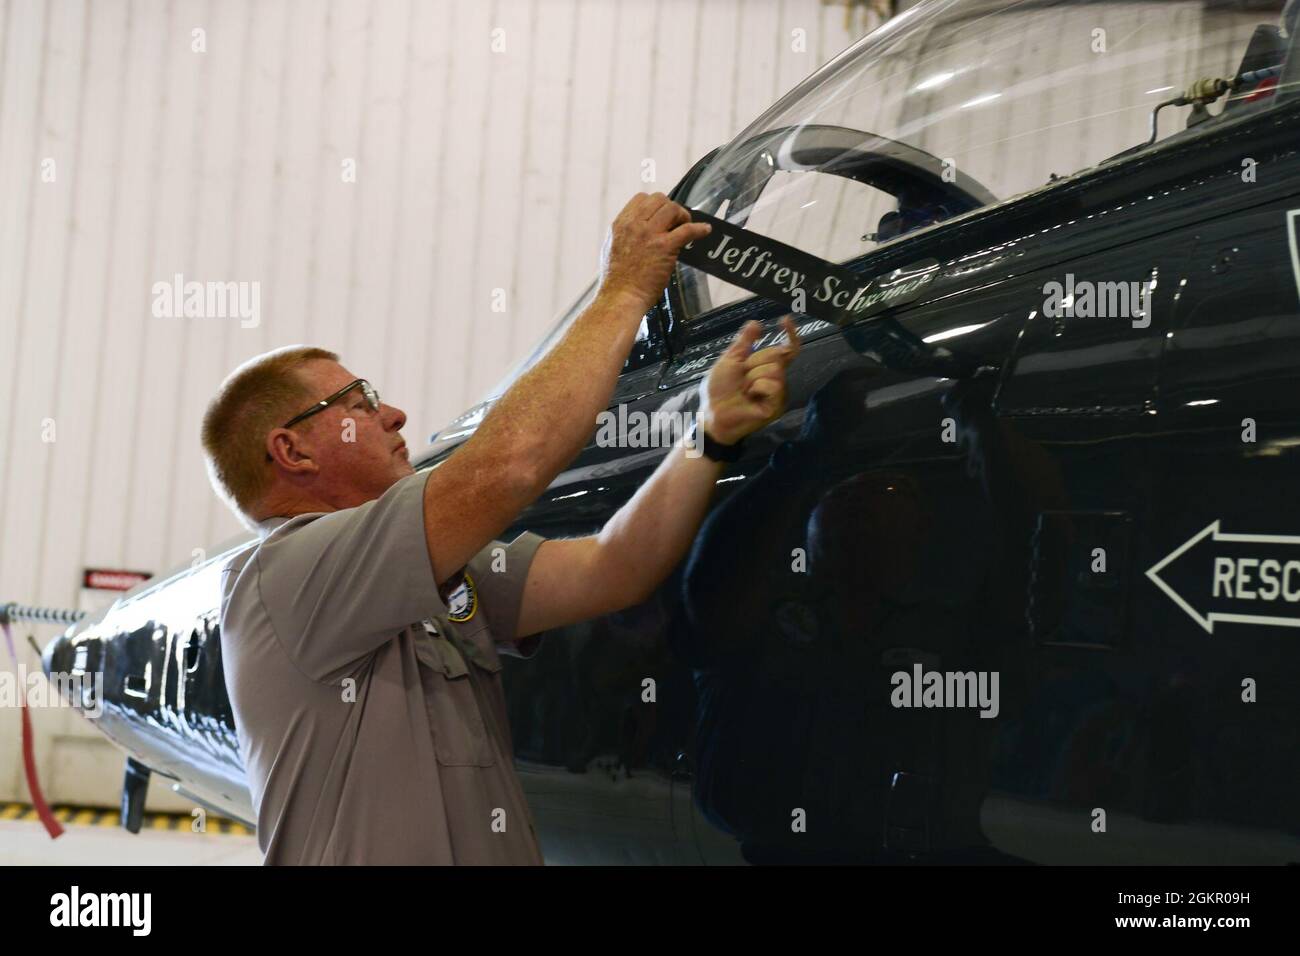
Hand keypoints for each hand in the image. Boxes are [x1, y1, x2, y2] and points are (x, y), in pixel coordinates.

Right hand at [597, 193, 711, 311]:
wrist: (621, 297)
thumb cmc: (617, 281)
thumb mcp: (613, 247)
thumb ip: (626, 234)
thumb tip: (641, 230)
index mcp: (621, 224)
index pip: (641, 198)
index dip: (655, 205)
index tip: (662, 215)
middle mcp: (634, 225)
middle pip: (659, 199)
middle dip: (671, 208)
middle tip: (676, 222)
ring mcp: (649, 234)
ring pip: (672, 208)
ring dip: (682, 216)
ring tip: (685, 228)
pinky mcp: (664, 247)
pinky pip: (687, 230)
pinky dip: (699, 229)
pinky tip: (705, 231)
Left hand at [698, 316, 799, 446]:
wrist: (713, 412)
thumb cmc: (719, 389)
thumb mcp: (729, 360)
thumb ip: (743, 342)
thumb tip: (756, 324)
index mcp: (766, 367)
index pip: (786, 349)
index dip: (790, 334)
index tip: (786, 320)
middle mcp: (776, 379)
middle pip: (777, 355)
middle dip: (754, 361)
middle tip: (742, 377)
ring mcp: (778, 393)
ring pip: (775, 370)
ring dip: (753, 377)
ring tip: (745, 390)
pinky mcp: (777, 405)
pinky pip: (773, 385)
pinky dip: (757, 387)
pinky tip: (750, 397)